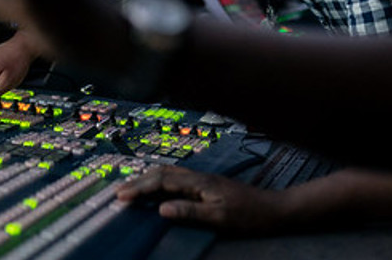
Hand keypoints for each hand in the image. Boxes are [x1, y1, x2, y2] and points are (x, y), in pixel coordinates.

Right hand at [116, 166, 286, 233]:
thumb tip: (161, 208)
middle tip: (119, 192)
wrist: (272, 209)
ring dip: (149, 179)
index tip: (121, 196)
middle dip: (139, 181)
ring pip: (169, 173)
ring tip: (132, 188)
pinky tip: (158, 189)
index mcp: (199, 182)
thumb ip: (190, 212)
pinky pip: (177, 178)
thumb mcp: (219, 218)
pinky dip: (161, 181)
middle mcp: (199, 176)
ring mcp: (204, 179)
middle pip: (162, 172)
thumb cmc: (248, 215)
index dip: (140, 188)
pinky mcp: (208, 184)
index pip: (162, 181)